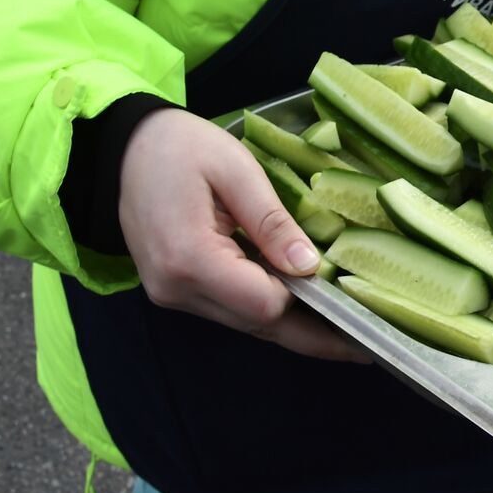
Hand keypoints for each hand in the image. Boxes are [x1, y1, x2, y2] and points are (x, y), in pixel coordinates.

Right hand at [119, 108, 369, 362]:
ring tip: (349, 330)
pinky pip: (233, 309)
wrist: (123, 150)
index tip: (351, 293)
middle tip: (370, 345)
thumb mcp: (235, 169)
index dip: (309, 299)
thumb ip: (273, 222)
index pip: (265, 303)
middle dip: (316, 334)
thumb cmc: (180, 147)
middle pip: (260, 324)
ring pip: (248, 323)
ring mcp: (173, 296)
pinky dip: (270, 309)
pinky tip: (307, 308)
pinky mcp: (176, 292)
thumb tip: (311, 268)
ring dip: (297, 326)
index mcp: (190, 258)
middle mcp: (178, 290)